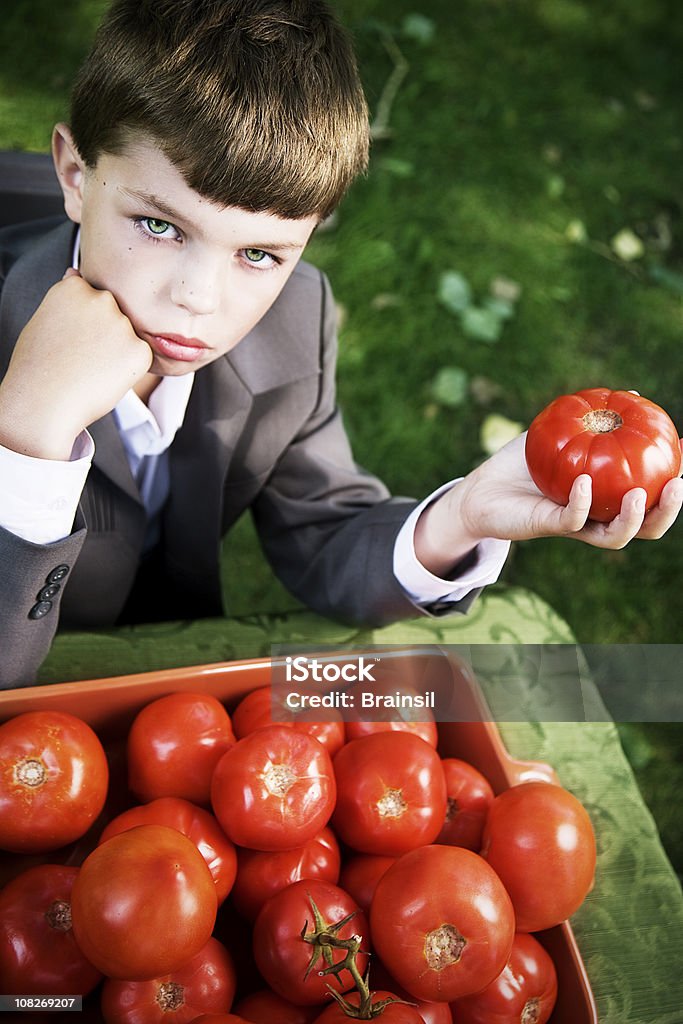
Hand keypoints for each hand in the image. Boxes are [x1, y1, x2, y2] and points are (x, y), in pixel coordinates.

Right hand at [0, 270, 152, 459]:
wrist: (44, 403)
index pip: (92, 295)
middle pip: (114, 313)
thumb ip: (66, 298)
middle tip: (82, 356)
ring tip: (90, 369)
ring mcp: (122, 323)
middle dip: (104, 332)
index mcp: (74, 287)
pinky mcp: (140, 349)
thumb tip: (75, 273)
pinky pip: (140, 356)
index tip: (72, 337)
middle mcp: (101, 299)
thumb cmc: (38, 368)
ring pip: (127, 335)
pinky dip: (128, 368)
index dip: (83, 321)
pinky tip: (104, 377)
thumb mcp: (44, 320)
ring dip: (117, 350)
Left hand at [414, 433, 682, 575]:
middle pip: (645, 526)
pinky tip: (585, 482)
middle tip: (677, 484)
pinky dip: (581, 502)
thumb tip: (630, 392)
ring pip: (615, 536)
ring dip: (633, 519)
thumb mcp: (559, 433)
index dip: (672, 484)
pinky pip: (572, 520)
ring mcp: (574, 525)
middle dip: (667, 511)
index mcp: (605, 498)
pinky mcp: (548, 527)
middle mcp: (596, 517)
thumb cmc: (521, 463)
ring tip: (638, 496)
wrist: (479, 490)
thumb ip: (592, 416)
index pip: (649, 496)